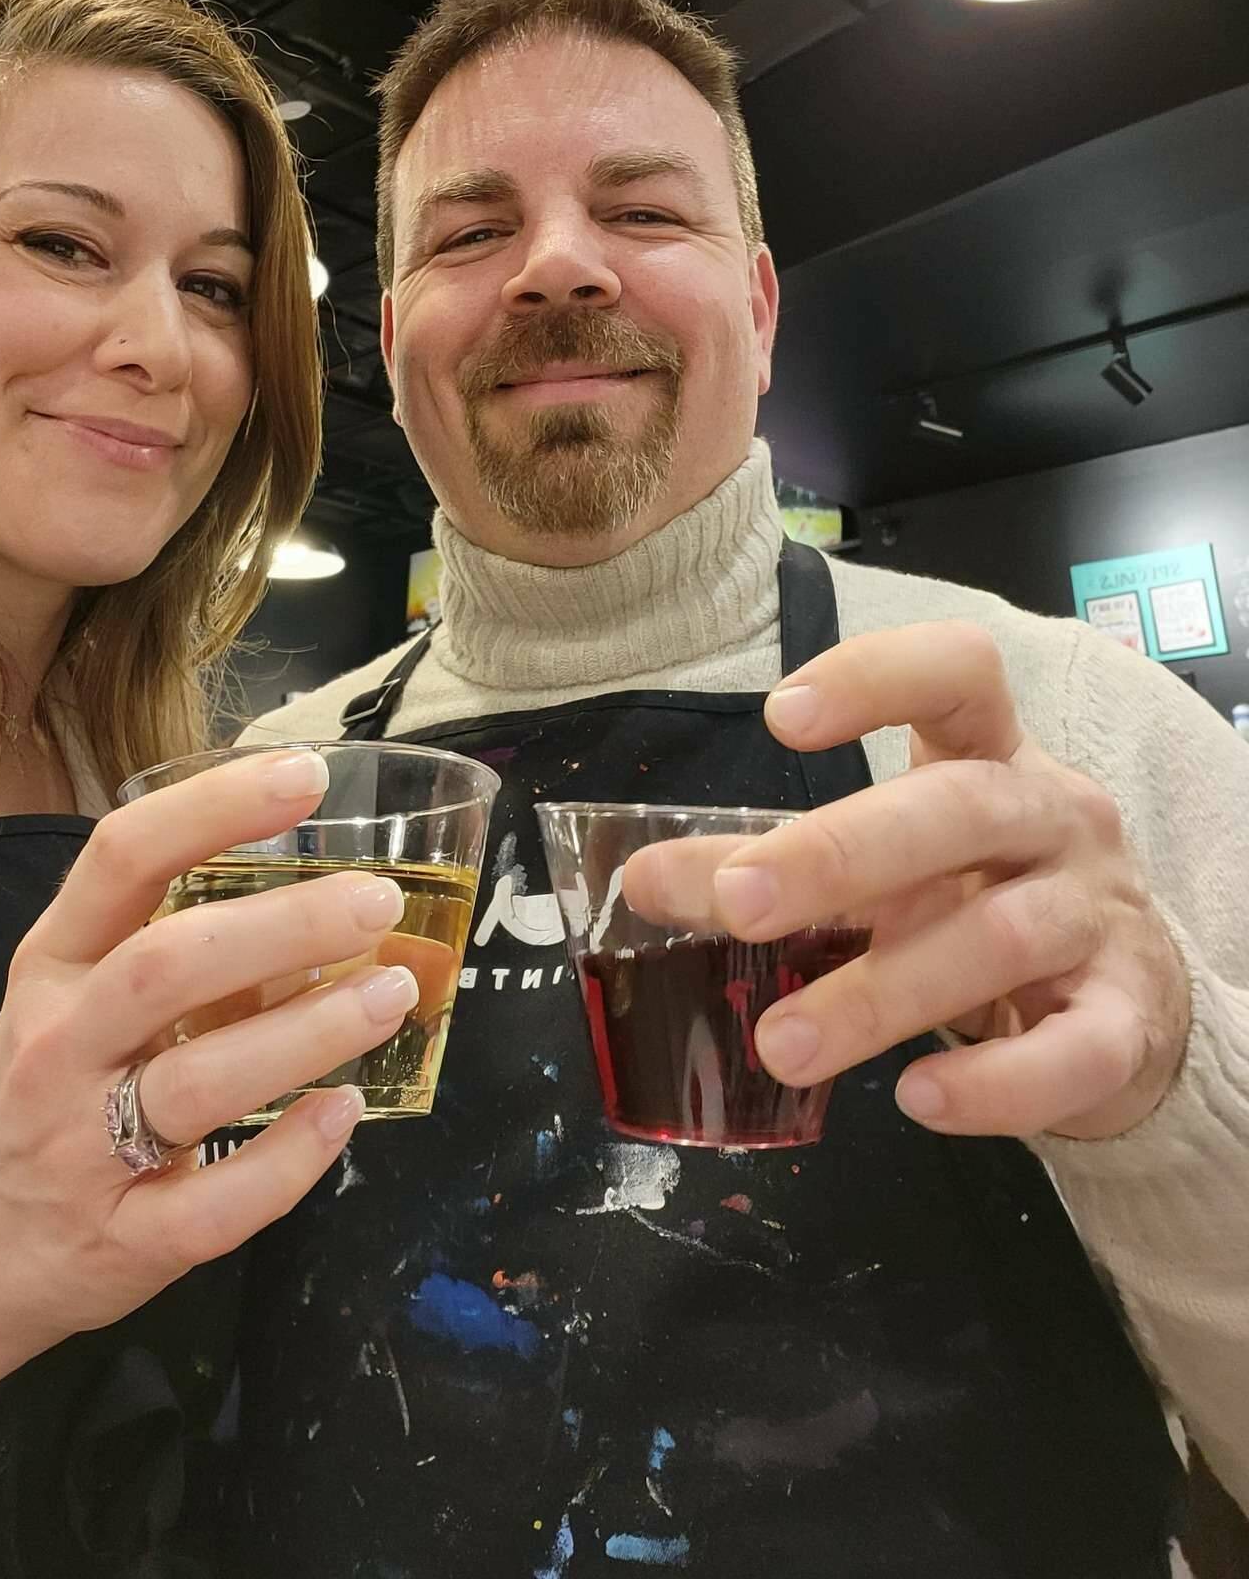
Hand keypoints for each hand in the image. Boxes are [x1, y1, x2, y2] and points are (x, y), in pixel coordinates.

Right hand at [0, 747, 414, 1362]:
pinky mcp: (120, 1242)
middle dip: (284, 925)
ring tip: (392, 992)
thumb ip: (170, 950)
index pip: (123, 858)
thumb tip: (319, 898)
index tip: (305, 776)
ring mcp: (80, 1150)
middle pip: (168, 965)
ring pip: (200, 1080)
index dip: (216, 807)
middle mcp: (57, 1046)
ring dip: (309, 1031)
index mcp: (51, 966)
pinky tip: (344, 1112)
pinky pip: (217, 1201)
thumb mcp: (73, 1005)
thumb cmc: (39, 1099)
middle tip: (375, 903)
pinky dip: (291, 1157)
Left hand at [622, 623, 1190, 1140]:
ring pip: (1000, 935)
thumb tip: (640, 883)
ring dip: (881, 992)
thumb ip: (773, 865)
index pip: (958, 673)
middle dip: (840, 854)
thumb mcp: (886, 866)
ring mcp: (1099, 915)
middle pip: (959, 810)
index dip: (879, 676)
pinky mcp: (1128, 1020)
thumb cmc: (982, 901)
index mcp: (992, 755)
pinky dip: (996, 1082)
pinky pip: (1074, 1050)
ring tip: (780, 1045)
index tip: (782, 714)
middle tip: (738, 904)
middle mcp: (1055, 817)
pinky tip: (917, 1101)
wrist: (1133, 1003)